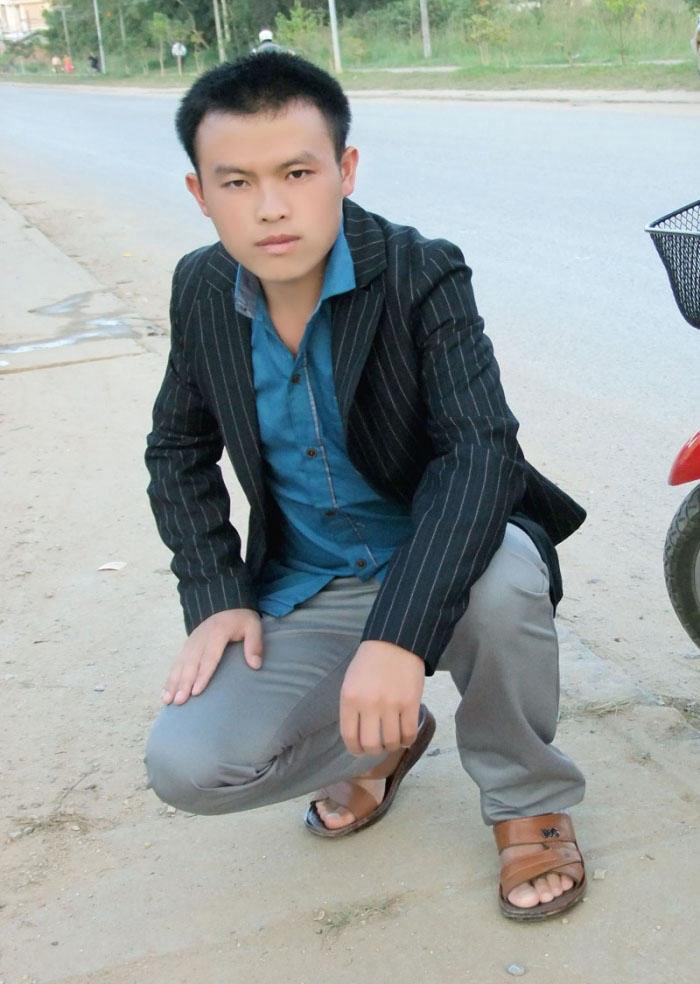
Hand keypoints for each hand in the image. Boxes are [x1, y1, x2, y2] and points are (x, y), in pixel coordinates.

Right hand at [162, 608, 261, 704]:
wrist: (226, 605)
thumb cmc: (241, 620)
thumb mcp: (253, 626)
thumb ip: (254, 644)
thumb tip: (256, 665)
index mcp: (217, 632)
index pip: (209, 657)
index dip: (202, 675)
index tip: (196, 692)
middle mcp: (200, 638)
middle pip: (191, 663)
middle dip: (184, 683)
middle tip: (180, 702)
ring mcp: (191, 641)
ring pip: (180, 664)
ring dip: (173, 683)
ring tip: (168, 700)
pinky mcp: (187, 645)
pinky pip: (177, 662)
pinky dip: (170, 678)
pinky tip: (166, 692)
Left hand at [339, 640, 424, 755]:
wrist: (395, 641)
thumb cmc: (370, 661)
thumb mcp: (351, 681)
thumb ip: (352, 706)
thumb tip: (357, 734)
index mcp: (350, 698)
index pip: (349, 736)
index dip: (355, 749)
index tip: (360, 750)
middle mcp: (369, 704)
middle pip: (371, 744)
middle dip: (374, 750)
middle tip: (378, 746)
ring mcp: (391, 705)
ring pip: (391, 742)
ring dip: (392, 746)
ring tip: (393, 741)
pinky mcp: (411, 704)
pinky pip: (409, 733)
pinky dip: (408, 741)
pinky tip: (405, 737)